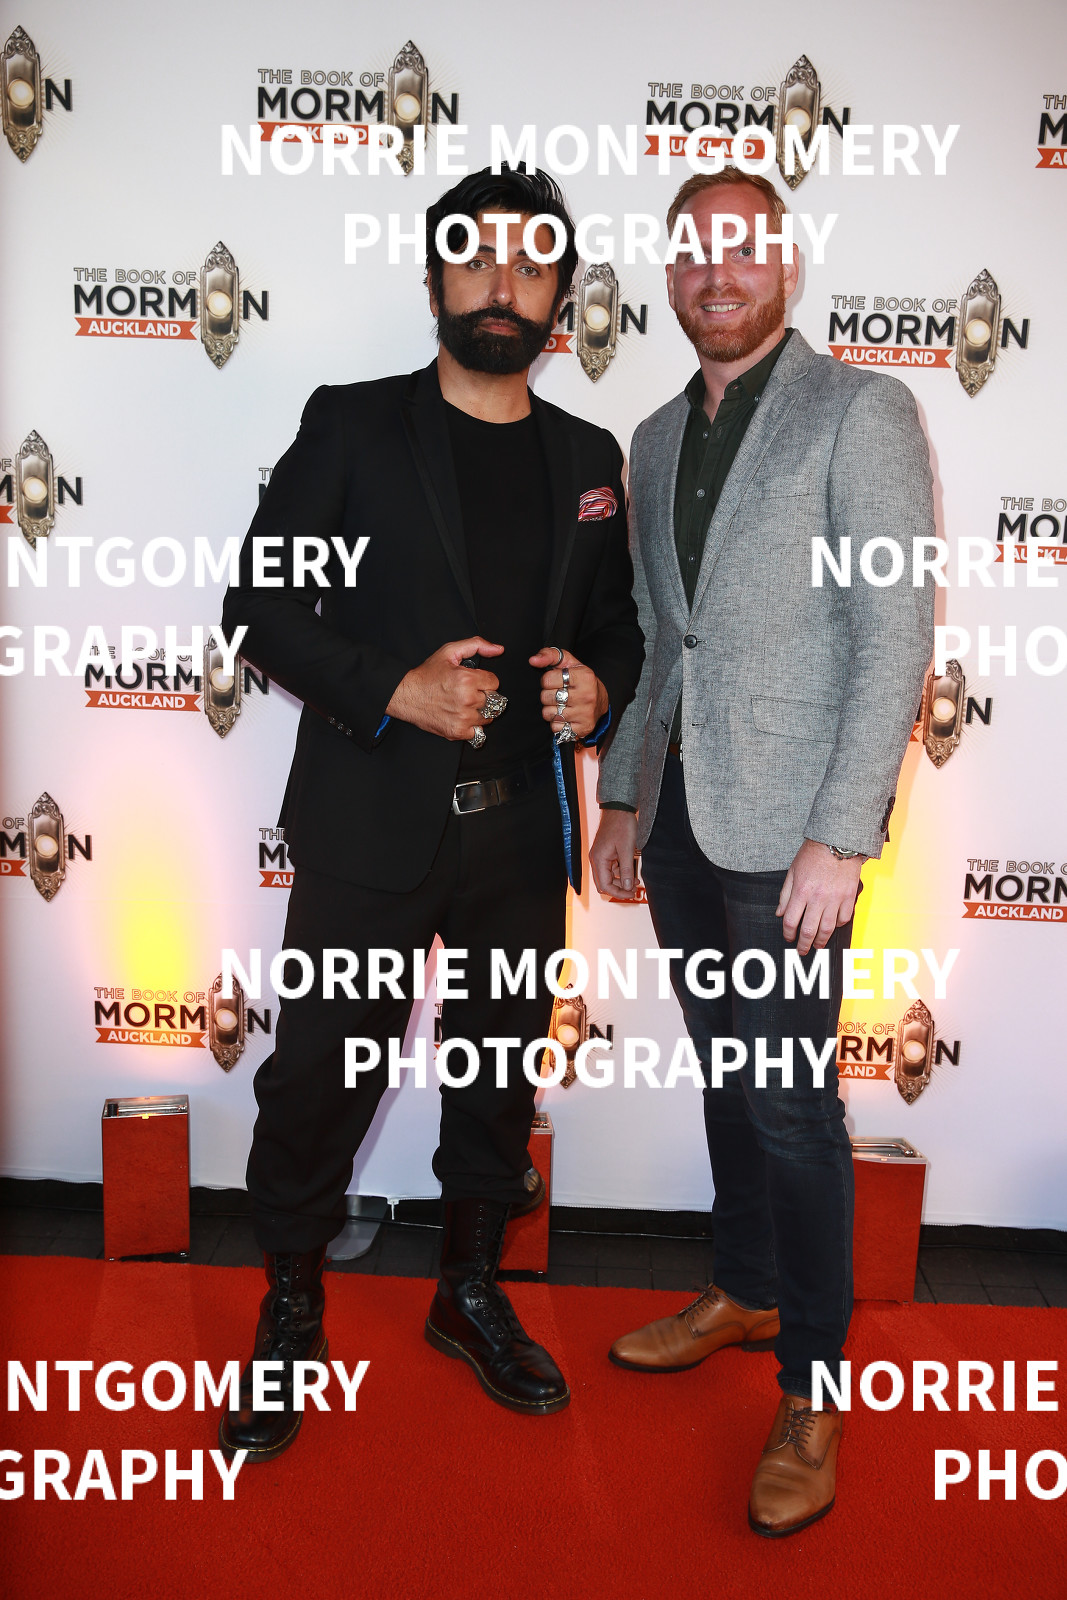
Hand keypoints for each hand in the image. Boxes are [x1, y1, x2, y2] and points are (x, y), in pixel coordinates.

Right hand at [386, 636, 503, 740]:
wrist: (406, 695)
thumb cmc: (426, 675)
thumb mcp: (449, 652)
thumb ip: (476, 645)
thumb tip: (498, 649)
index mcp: (467, 680)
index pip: (495, 682)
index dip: (484, 680)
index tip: (473, 681)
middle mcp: (467, 700)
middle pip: (493, 700)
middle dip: (483, 695)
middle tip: (467, 693)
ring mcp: (463, 718)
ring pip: (488, 717)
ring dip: (479, 712)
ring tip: (463, 705)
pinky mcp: (457, 732)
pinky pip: (478, 731)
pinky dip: (471, 726)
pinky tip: (460, 717)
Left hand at [530, 646, 607, 740]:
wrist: (601, 701)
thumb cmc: (581, 680)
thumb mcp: (569, 662)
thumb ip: (550, 655)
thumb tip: (533, 660)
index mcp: (584, 677)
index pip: (547, 680)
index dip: (547, 681)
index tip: (556, 681)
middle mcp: (587, 695)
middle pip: (546, 697)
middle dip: (548, 696)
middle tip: (558, 693)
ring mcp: (585, 713)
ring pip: (549, 714)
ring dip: (551, 710)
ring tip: (561, 705)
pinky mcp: (583, 728)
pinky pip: (555, 728)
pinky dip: (556, 723)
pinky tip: (565, 716)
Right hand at [590, 809, 639, 898]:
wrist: (619, 809)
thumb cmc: (621, 825)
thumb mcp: (627, 849)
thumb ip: (626, 870)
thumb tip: (628, 887)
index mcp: (599, 859)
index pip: (604, 885)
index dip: (619, 892)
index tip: (631, 893)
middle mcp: (596, 859)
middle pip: (603, 883)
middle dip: (618, 889)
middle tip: (633, 890)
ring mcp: (600, 856)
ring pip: (607, 877)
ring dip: (620, 881)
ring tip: (635, 882)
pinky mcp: (605, 853)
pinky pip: (610, 869)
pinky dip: (620, 873)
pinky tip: (631, 872)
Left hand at [776, 839, 862, 956]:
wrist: (838, 842)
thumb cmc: (813, 855)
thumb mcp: (793, 871)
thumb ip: (785, 895)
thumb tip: (779, 914)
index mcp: (801, 891)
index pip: (790, 920)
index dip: (787, 933)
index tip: (788, 938)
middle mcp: (818, 898)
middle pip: (809, 930)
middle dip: (804, 944)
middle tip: (802, 950)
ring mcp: (835, 898)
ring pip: (827, 928)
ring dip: (821, 940)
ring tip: (817, 945)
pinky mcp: (849, 896)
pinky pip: (844, 918)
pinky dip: (838, 925)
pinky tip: (833, 927)